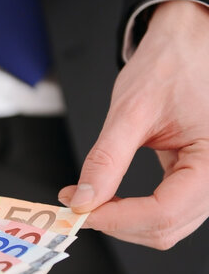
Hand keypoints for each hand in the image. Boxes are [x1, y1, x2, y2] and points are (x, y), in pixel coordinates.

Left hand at [58, 0, 208, 249]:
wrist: (186, 45)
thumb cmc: (171, 66)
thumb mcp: (132, 111)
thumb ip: (106, 159)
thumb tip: (83, 200)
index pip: (165, 212)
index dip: (117, 219)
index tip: (80, 211)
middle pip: (165, 227)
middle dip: (116, 222)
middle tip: (77, 206)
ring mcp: (208, 181)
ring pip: (164, 225)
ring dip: (122, 220)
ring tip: (87, 200)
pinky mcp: (194, 179)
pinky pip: (164, 210)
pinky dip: (132, 210)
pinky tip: (106, 197)